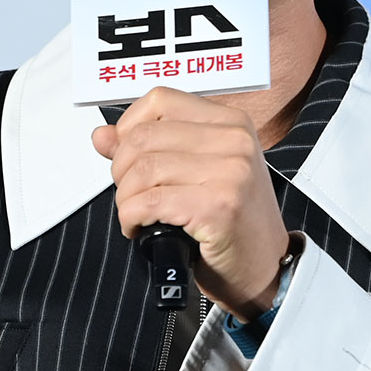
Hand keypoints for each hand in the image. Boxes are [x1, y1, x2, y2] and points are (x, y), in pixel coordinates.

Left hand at [92, 87, 290, 321]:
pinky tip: (139, 228)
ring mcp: (230, 172)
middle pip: (144, 137)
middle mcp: (234, 140)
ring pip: (143, 169)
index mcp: (230, 122)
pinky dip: (131, 217)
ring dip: (126, 199)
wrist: (268, 269)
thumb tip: (103, 135)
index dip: (129, 127)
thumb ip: (152, 147)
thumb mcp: (198, 173)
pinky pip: (149, 202)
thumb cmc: (235, 223)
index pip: (160, 100)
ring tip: (136, 213)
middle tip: (130, 194)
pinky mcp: (219, 206)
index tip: (126, 155)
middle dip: (121, 170)